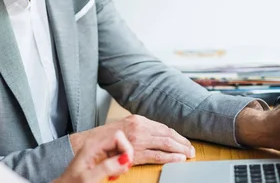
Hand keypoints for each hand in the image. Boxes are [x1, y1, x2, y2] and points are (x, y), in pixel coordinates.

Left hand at [55, 130, 133, 182]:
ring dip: (123, 161)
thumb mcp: (89, 177)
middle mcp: (96, 144)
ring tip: (117, 173)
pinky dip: (119, 164)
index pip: (117, 136)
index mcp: (92, 145)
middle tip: (123, 169)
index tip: (127, 162)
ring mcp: (98, 150)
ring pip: (119, 148)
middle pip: (120, 140)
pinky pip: (115, 155)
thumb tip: (124, 160)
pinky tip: (114, 174)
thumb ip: (106, 168)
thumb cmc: (72, 182)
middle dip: (126, 155)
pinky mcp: (100, 156)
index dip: (126, 148)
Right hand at [70, 115, 194, 164]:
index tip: (183, 141)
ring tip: (189, 154)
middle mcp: (139, 126)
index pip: (162, 127)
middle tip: (191, 149)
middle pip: (167, 134)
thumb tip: (157, 135)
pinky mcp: (136, 152)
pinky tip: (178, 159)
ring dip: (180, 150)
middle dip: (182, 142)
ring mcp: (138, 139)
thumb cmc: (104, 138)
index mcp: (137, 119)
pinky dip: (170, 157)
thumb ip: (139, 129)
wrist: (88, 145)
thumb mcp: (124, 127)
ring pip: (165, 143)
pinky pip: (157, 155)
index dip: (176, 135)